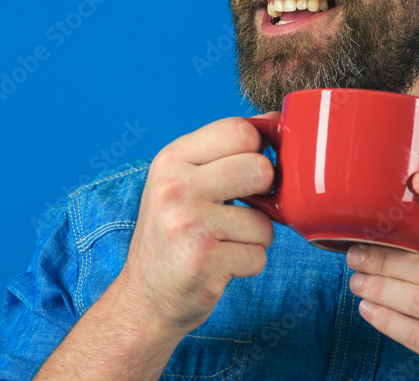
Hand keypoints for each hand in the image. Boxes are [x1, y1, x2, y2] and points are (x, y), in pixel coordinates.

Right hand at [112, 114, 276, 340]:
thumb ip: (223, 153)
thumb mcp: (182, 184)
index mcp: (171, 160)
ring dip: (254, 238)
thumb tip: (274, 120)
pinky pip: (259, 255)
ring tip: (222, 243)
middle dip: (263, 195)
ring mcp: (188, 222)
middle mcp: (175, 186)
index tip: (247, 174)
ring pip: (265, 220)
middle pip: (259, 168)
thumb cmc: (172, 237)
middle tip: (239, 211)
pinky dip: (247, 265)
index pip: (239, 129)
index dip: (257, 151)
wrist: (144, 299)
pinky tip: (219, 265)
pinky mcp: (204, 259)